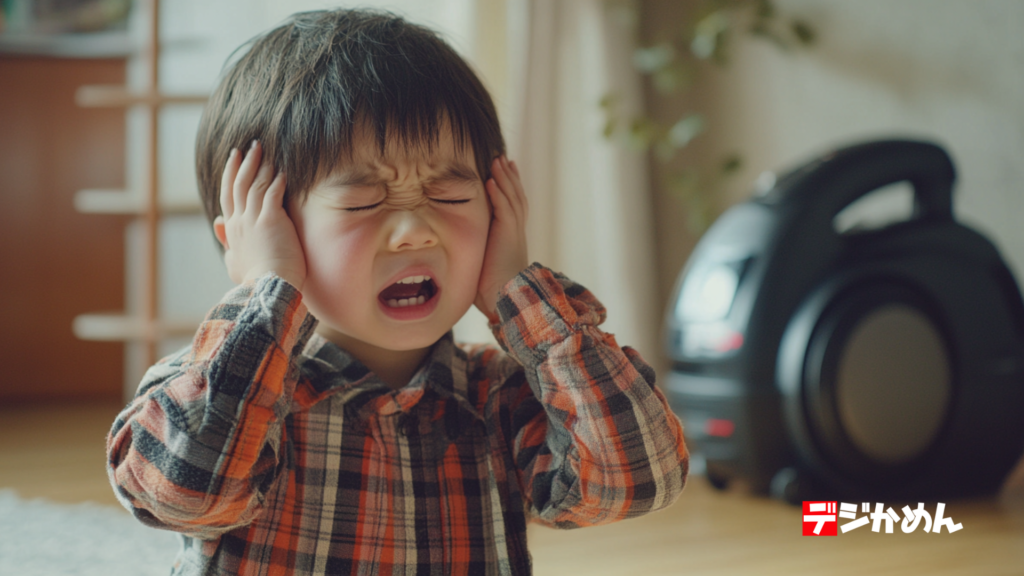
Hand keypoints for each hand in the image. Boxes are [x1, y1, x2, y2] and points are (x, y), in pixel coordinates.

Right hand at [213, 140, 306, 289]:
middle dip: (245, 163)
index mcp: (232, 230)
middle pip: (239, 184)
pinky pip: (272, 193)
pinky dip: (277, 179)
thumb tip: (218, 223)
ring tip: (266, 150)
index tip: (235, 158)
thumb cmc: (255, 281)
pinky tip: (283, 170)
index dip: (231, 175)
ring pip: (255, 184)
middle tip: (251, 146)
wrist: (266, 289)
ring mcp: (254, 219)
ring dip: (260, 165)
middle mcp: (240, 221)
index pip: (229, 195)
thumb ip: (227, 242)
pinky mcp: (272, 220)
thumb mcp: (234, 262)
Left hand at [474, 155, 528, 320]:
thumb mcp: (483, 266)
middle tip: (504, 159)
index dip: (508, 190)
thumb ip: (476, 254)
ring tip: (498, 161)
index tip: (502, 175)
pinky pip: (505, 209)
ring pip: (512, 198)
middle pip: (515, 197)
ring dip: (505, 178)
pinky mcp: (509, 235)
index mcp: (511, 238)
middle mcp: (515, 232)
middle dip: (509, 177)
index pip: (512, 207)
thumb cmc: (493, 292)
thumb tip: (456, 256)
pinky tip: (491, 180)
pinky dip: (499, 193)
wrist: (507, 300)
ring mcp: (514, 232)